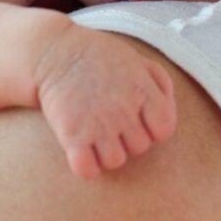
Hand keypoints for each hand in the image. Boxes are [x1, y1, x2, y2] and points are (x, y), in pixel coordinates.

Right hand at [35, 27, 176, 178]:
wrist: (52, 50)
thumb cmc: (96, 54)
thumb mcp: (134, 57)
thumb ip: (158, 79)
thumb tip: (169, 103)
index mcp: (141, 89)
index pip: (164, 129)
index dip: (152, 127)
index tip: (138, 119)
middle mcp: (123, 109)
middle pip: (140, 147)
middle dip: (127, 137)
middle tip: (109, 119)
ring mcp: (97, 123)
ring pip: (116, 161)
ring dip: (106, 151)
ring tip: (94, 132)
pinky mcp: (71, 135)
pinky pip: (87, 169)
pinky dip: (85, 165)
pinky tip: (80, 147)